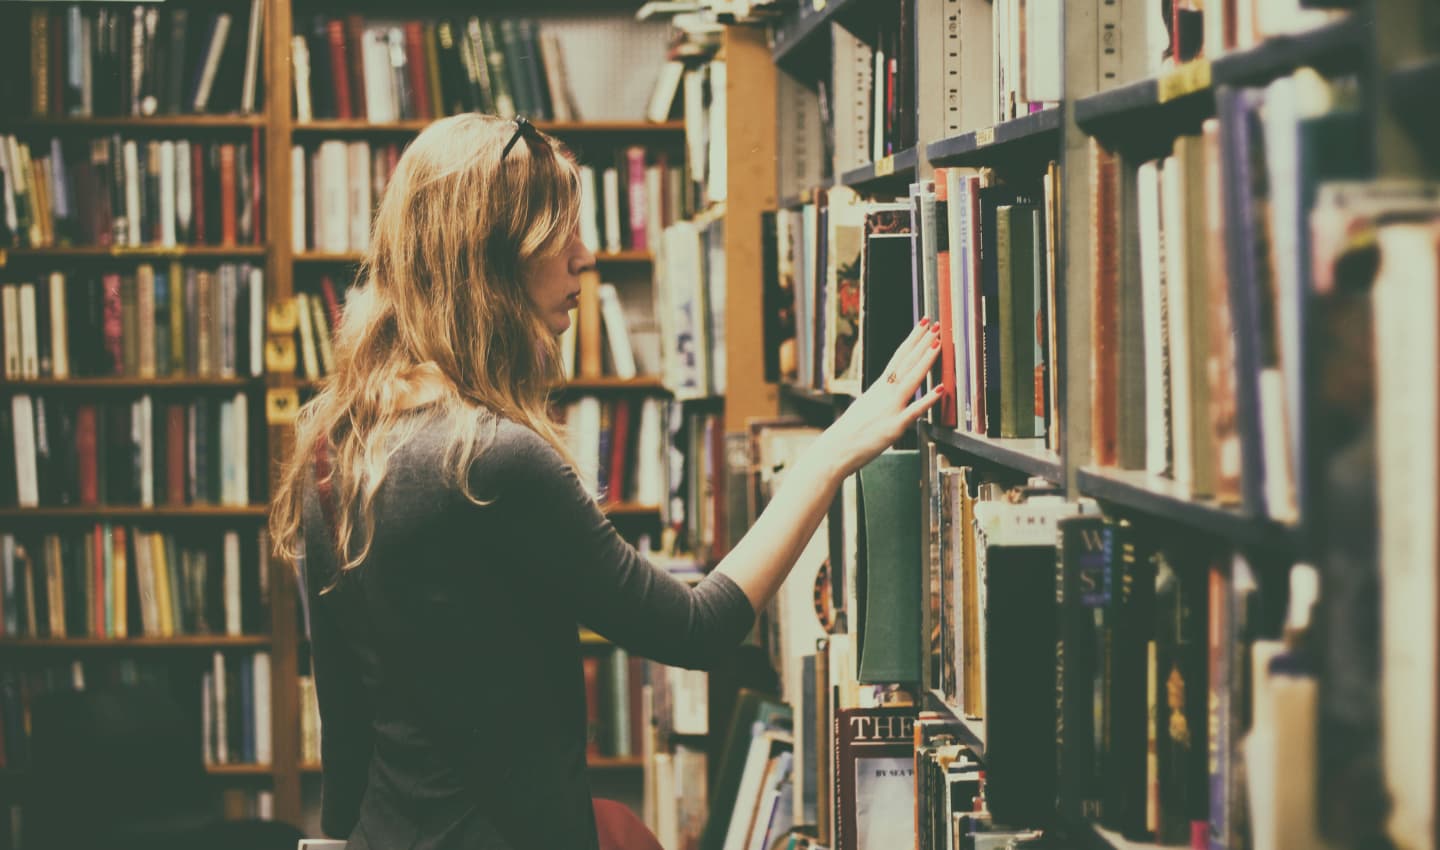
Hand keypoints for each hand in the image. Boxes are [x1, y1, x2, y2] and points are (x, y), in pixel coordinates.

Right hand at [819, 320, 944, 476]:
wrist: (836, 449)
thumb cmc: (850, 431)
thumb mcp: (867, 406)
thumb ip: (882, 397)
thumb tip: (890, 391)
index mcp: (879, 387)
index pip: (899, 357)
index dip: (912, 339)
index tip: (923, 324)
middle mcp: (885, 393)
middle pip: (906, 363)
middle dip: (922, 342)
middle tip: (936, 324)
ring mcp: (891, 408)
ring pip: (911, 379)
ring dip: (926, 360)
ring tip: (938, 343)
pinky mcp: (895, 426)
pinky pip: (915, 411)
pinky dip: (928, 399)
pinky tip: (941, 389)